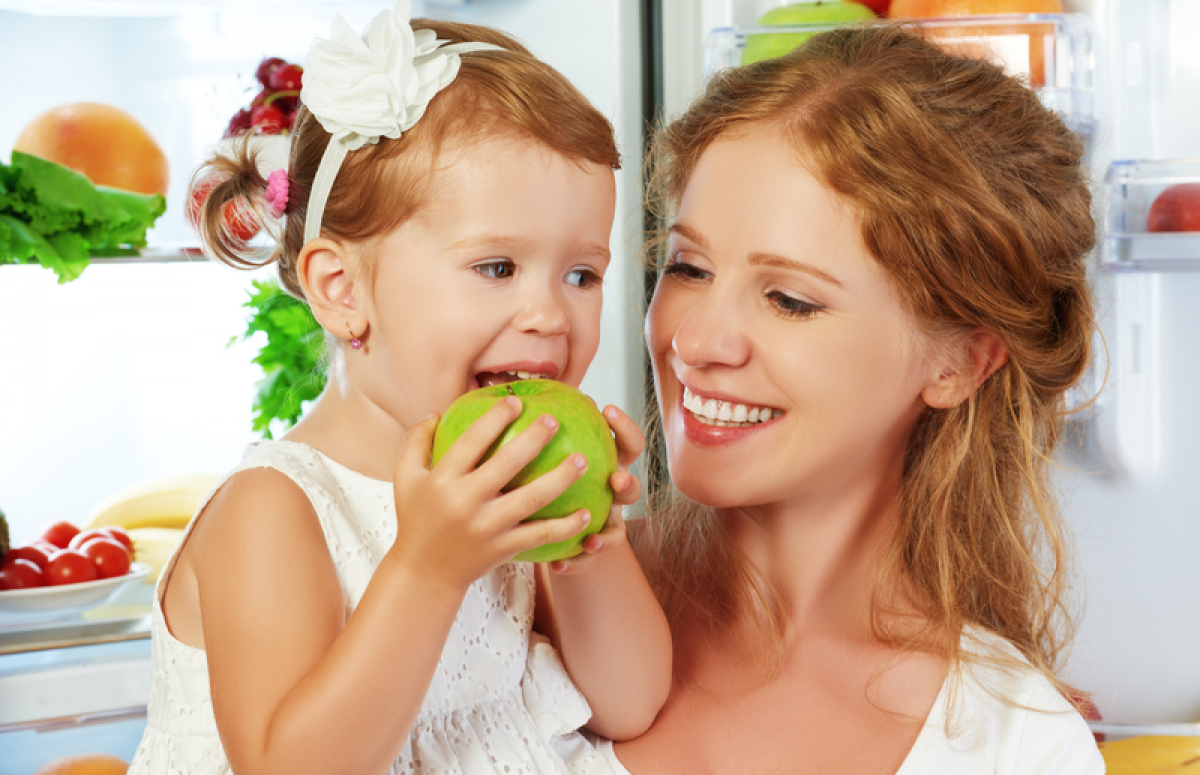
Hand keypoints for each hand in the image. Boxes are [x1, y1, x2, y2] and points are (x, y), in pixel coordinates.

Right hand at [390, 397, 591, 590]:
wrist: (424, 573)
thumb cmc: (417, 520)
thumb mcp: (406, 479)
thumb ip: (416, 442)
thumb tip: (436, 412)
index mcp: (443, 479)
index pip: (472, 441)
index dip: (496, 418)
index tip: (516, 402)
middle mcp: (465, 501)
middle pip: (507, 463)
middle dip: (534, 438)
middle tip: (554, 420)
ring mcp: (487, 526)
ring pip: (532, 498)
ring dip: (561, 478)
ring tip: (582, 460)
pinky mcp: (503, 548)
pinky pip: (540, 535)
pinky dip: (565, 526)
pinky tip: (587, 513)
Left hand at [548, 404, 643, 574]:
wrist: (543, 528)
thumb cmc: (538, 482)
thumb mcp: (541, 457)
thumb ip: (537, 435)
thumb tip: (512, 393)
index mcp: (603, 465)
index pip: (624, 443)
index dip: (623, 426)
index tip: (607, 411)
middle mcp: (609, 494)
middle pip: (631, 487)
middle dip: (627, 483)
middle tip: (614, 482)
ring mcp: (604, 523)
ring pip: (620, 529)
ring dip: (611, 534)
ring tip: (592, 539)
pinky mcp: (590, 551)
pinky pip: (589, 560)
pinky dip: (577, 563)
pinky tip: (558, 565)